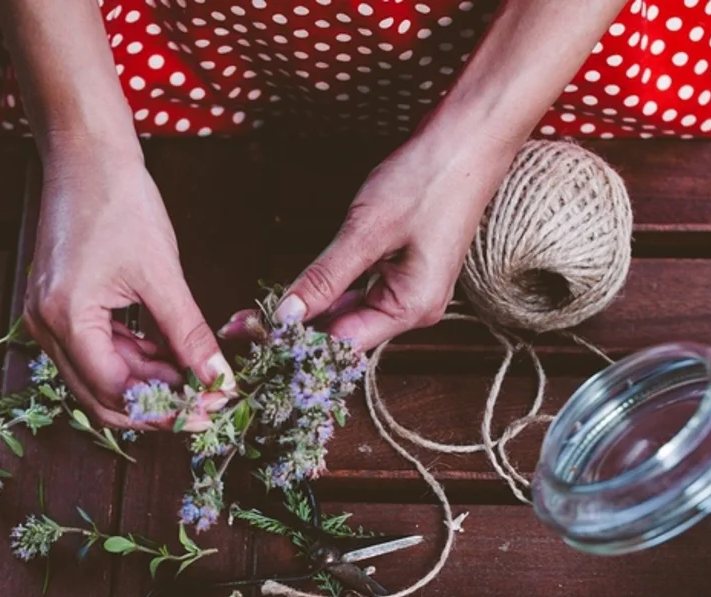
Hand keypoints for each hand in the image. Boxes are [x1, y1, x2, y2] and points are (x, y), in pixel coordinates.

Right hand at [24, 141, 234, 430]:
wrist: (87, 154)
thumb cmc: (120, 199)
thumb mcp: (162, 273)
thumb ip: (189, 334)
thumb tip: (219, 379)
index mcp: (66, 318)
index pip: (116, 392)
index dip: (166, 409)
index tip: (210, 409)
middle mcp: (45, 327)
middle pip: (101, 396)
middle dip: (156, 405)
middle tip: (205, 404)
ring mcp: (47, 318)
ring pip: (100, 377)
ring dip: (147, 383)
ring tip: (195, 374)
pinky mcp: (58, 307)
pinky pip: (96, 351)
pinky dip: (133, 358)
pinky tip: (168, 352)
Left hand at [225, 128, 513, 350]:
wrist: (469, 139)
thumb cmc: (427, 179)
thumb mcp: (367, 230)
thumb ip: (325, 277)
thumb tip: (286, 315)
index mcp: (412, 307)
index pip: (342, 343)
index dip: (293, 343)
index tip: (248, 336)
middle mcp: (414, 308)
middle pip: (344, 334)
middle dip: (294, 331)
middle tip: (241, 327)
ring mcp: (411, 291)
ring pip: (349, 315)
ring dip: (307, 313)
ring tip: (257, 316)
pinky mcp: (404, 272)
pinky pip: (359, 293)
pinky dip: (327, 293)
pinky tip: (297, 295)